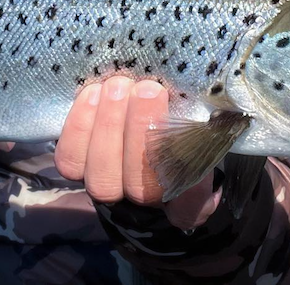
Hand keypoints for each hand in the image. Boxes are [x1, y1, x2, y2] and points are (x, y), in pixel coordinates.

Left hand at [54, 76, 220, 230]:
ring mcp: (109, 187)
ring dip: (109, 126)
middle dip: (142, 132)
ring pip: (102, 177)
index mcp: (186, 198)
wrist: (136, 114)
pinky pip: (70, 159)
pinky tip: (93, 93)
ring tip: (118, 86)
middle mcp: (145, 203)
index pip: (191, 203)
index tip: (200, 137)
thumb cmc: (178, 115)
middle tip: (149, 89)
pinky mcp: (77, 168)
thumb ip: (207, 120)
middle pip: (141, 186)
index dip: (194, 182)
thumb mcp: (200, 119)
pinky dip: (79, 125)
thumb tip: (220, 104)